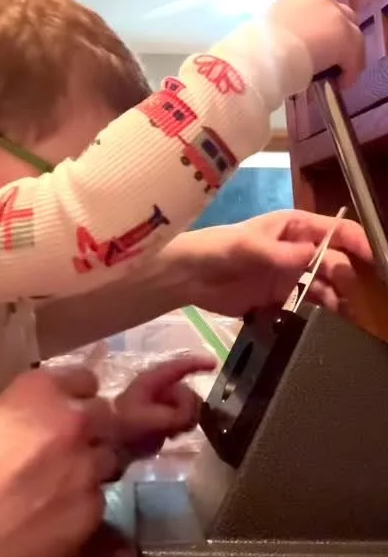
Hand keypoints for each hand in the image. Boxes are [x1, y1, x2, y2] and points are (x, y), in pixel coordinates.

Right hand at [0, 367, 118, 556]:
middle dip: (91, 427)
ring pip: (107, 458)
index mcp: (42, 391)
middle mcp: (74, 421)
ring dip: (90, 466)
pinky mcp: (93, 509)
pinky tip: (56, 516)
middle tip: (68, 447)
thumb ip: (16, 410)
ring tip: (63, 485)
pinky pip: (97, 498)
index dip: (75, 395)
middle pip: (105, 415)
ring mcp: (88, 466)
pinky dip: (82, 503)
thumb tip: (28, 418)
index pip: (84, 378)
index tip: (66, 409)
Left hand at [113, 353, 215, 461]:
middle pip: (187, 391)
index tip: (215, 364)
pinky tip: (170, 436)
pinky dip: (182, 426)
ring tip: (171, 432)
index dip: (196, 363)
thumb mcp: (151, 421)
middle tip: (181, 425)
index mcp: (152, 381)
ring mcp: (162, 402)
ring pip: (188, 406)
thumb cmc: (127, 428)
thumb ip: (175, 415)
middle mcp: (159, 388)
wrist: (114, 447)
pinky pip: (184, 418)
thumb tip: (191, 413)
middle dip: (189, 407)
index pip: (177, 367)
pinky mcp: (165, 417)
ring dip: (185, 419)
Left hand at [175, 209, 372, 316]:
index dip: (358, 243)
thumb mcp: (247, 245)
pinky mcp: (279, 300)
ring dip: (336, 302)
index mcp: (294, 228)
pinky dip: (316, 317)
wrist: (188, 277)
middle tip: (350, 300)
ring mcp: (289, 276)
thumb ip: (278, 252)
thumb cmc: (217, 248)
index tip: (375, 261)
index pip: (336, 231)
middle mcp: (298, 251)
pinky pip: (307, 309)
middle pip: (335, 263)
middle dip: (347, 279)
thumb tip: (311, 255)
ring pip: (325, 289)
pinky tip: (321, 328)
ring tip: (343, 320)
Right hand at [269, 0, 363, 88]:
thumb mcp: (274, 25)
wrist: (267, 52)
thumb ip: (290, 28)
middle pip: (342, 17)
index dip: (321, 26)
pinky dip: (350, 71)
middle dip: (339, 36)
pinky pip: (355, 57)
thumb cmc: (261, 41)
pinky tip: (341, 83)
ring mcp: (337, 17)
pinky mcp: (347, 40)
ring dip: (347, 55)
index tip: (315, 42)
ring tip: (337, 74)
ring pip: (353, 37)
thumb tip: (295, 43)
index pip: (321, 8)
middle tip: (330, 57)